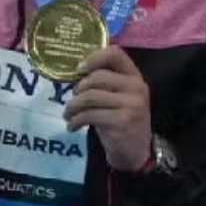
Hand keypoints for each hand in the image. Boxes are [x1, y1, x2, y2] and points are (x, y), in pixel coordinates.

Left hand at [62, 46, 152, 172]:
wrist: (135, 152)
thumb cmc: (121, 120)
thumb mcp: (118, 97)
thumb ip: (104, 82)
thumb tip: (76, 72)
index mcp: (135, 76)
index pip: (115, 53)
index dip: (93, 58)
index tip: (79, 70)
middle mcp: (136, 87)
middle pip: (97, 77)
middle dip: (78, 89)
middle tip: (72, 100)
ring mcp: (131, 104)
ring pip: (90, 96)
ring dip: (73, 106)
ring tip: (68, 114)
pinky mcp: (121, 121)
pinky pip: (90, 114)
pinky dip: (75, 120)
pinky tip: (72, 126)